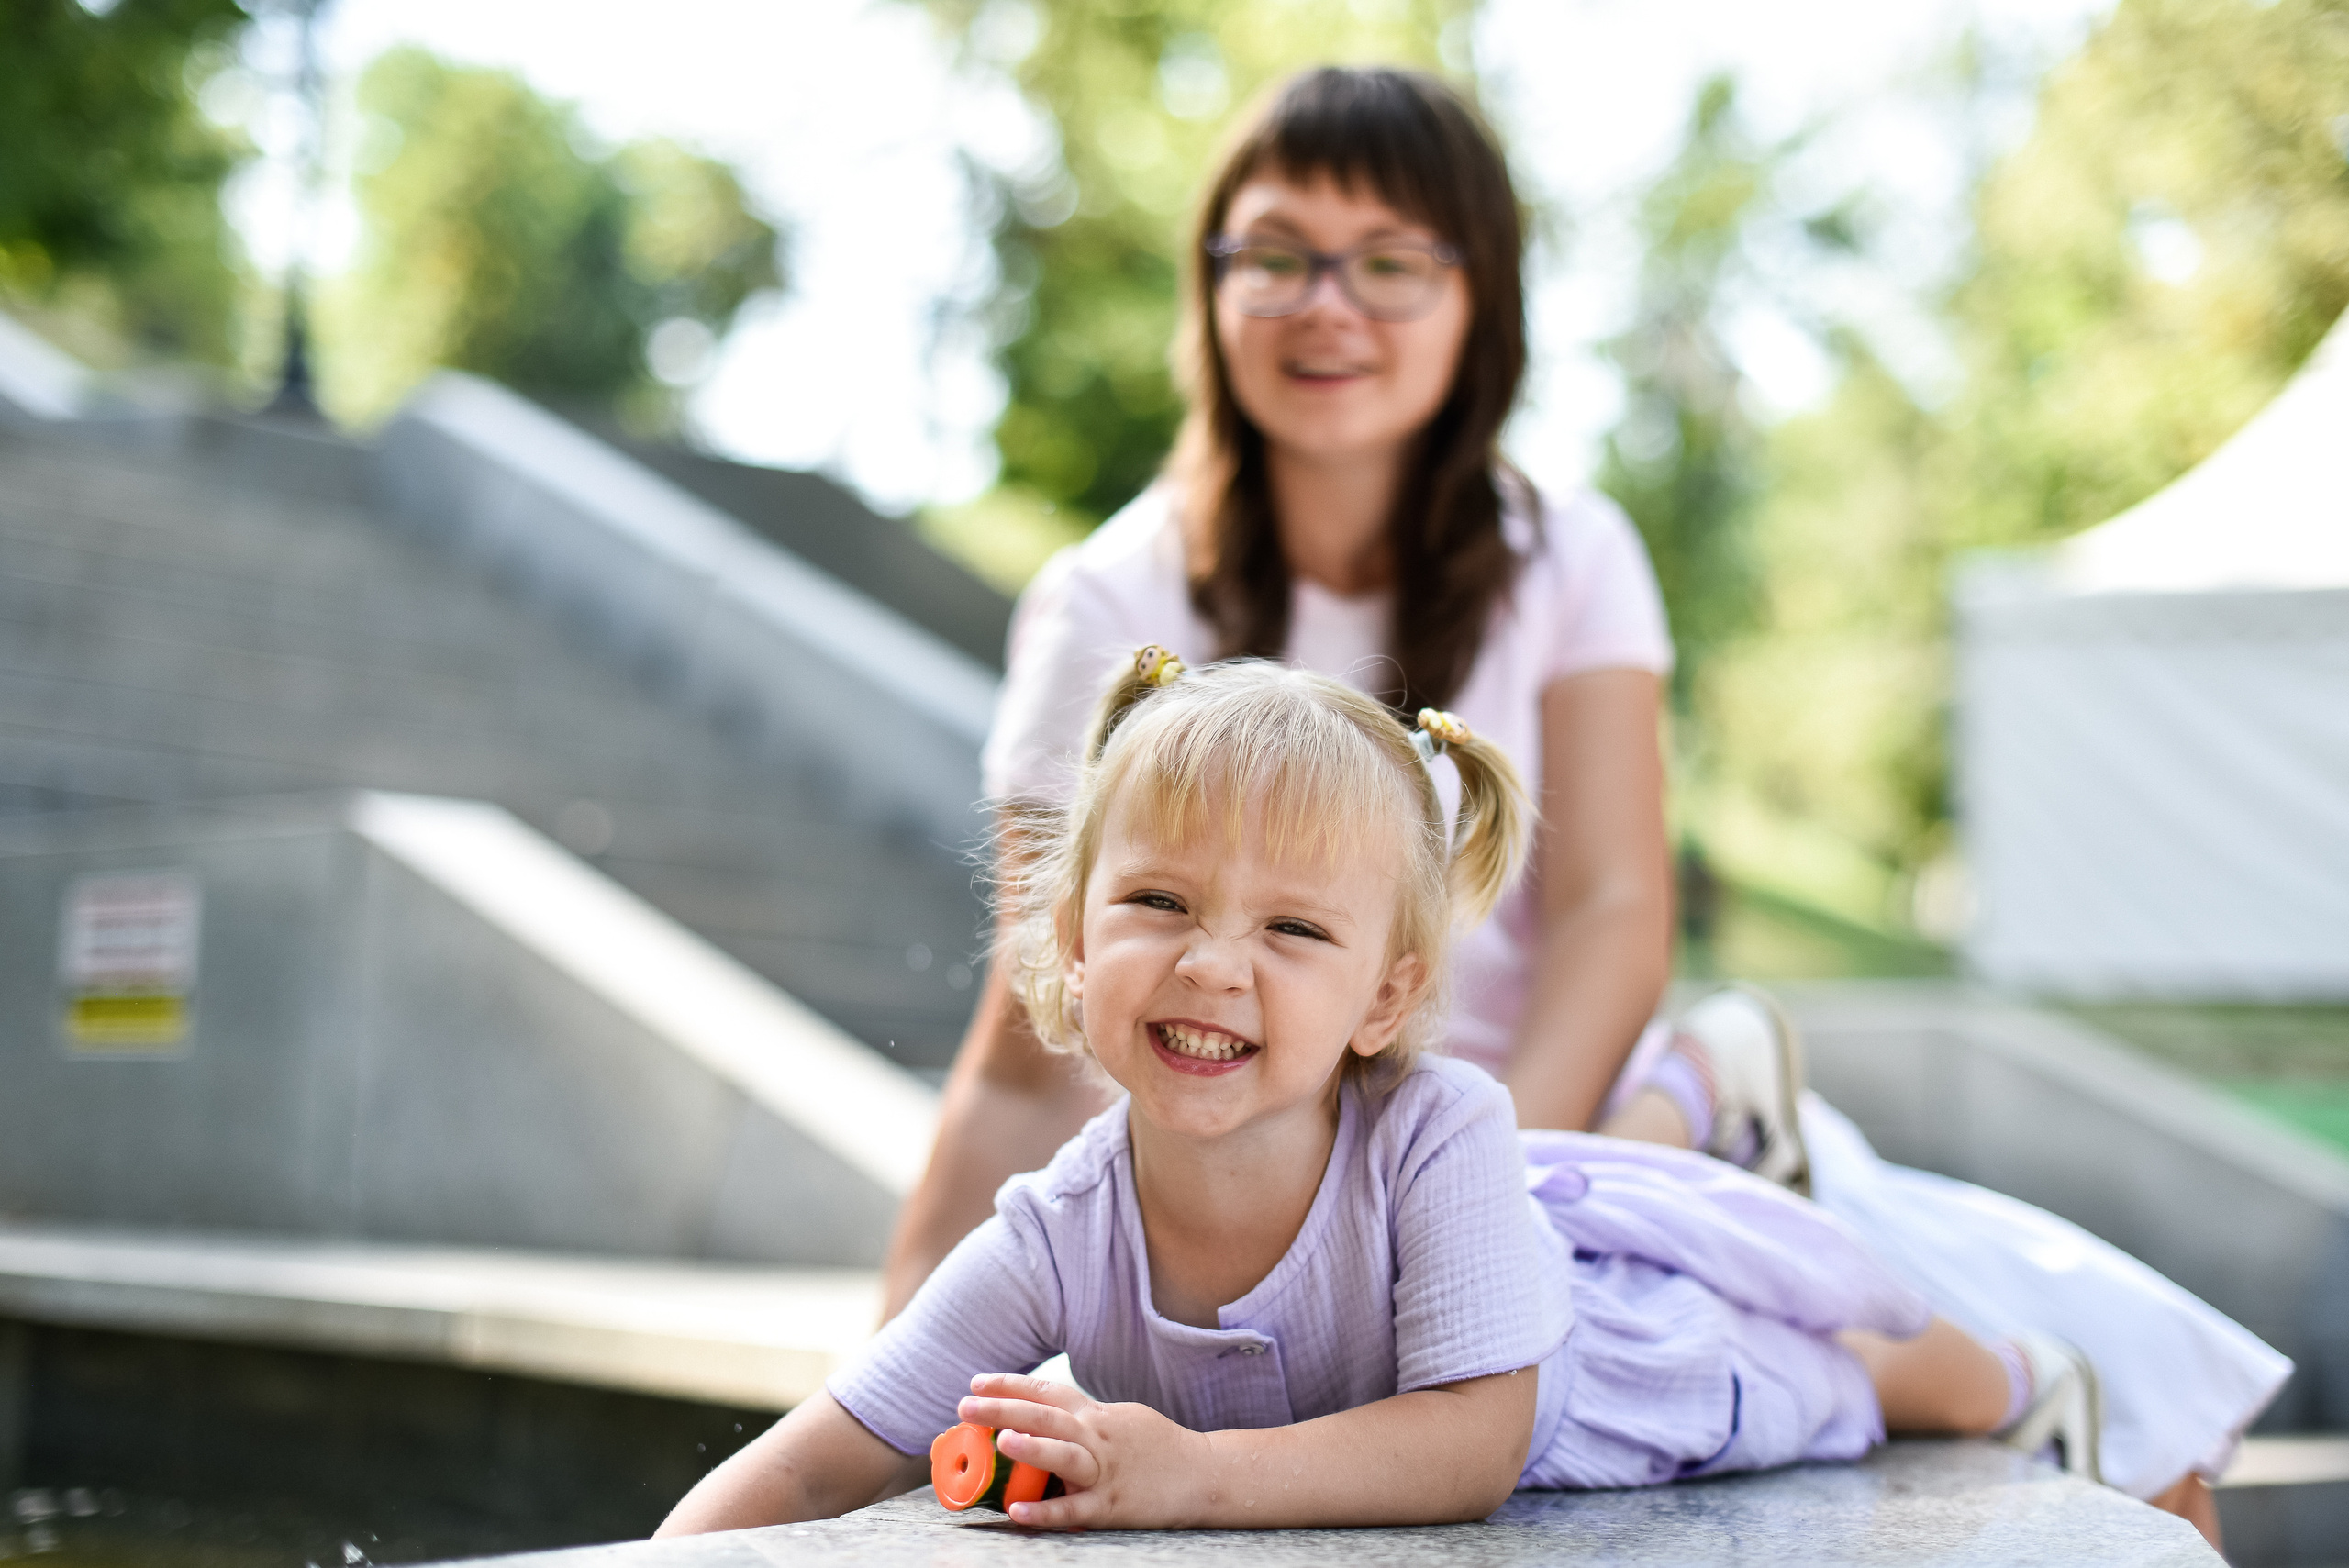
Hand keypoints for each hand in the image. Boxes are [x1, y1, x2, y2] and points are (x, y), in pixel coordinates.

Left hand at [955, 1373, 1210, 1527]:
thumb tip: (1041, 1422)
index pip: (1048, 1391)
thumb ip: (1083, 1421)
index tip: (976, 1382)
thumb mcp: (1120, 1421)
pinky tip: (1017, 1513)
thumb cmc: (1157, 1448)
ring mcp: (1106, 1471)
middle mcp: (1098, 1437)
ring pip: (1065, 1455)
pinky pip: (1074, 1509)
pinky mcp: (1113, 1506)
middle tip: (965, 1405)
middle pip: (1047, 1416)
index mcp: (1096, 1415)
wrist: (1204, 1474)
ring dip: (1033, 1446)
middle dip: (1004, 1408)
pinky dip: (1046, 1511)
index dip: (1011, 1384)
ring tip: (1002, 1440)